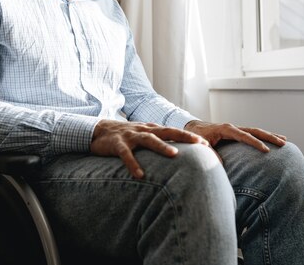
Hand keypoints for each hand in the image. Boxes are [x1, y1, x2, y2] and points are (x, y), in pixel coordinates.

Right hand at [90, 119, 209, 178]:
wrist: (98, 131)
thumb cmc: (125, 136)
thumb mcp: (143, 136)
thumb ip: (158, 141)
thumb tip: (178, 152)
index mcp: (151, 129)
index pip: (173, 131)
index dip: (189, 136)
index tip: (206, 144)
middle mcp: (143, 130)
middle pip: (166, 131)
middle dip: (183, 137)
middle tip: (199, 143)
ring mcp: (130, 136)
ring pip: (148, 140)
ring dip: (161, 146)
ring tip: (173, 154)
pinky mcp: (117, 144)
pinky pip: (126, 154)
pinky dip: (133, 164)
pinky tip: (140, 175)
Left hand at [185, 120, 286, 152]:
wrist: (194, 128)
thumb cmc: (198, 137)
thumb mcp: (202, 146)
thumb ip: (210, 154)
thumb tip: (220, 165)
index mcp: (226, 129)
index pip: (244, 136)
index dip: (255, 143)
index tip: (267, 150)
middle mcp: (233, 127)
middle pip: (255, 131)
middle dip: (269, 137)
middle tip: (283, 144)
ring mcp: (236, 129)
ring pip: (256, 132)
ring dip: (270, 136)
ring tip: (284, 141)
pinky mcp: (237, 133)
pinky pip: (252, 135)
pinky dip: (263, 137)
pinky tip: (272, 141)